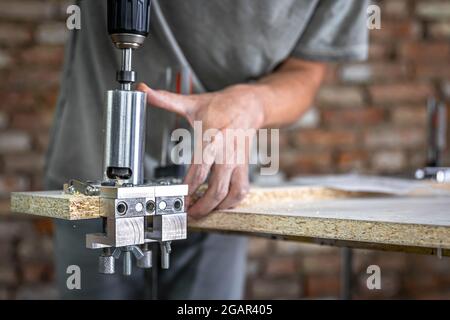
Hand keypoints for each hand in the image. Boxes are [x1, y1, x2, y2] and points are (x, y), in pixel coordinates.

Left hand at [137, 83, 265, 218]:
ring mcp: (238, 162)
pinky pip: (242, 190)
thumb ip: (165, 99)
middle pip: (217, 188)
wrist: (249, 105)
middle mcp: (227, 153)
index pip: (199, 170)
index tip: (180, 199)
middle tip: (188, 213)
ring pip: (232, 193)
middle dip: (202, 206)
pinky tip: (221, 205)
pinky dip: (232, 202)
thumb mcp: (192, 103)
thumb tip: (143, 91)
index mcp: (212, 138)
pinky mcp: (244, 167)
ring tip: (202, 213)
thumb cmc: (220, 106)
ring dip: (217, 208)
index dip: (189, 189)